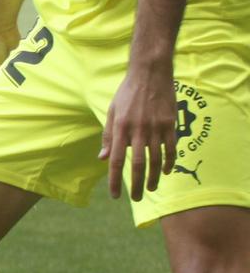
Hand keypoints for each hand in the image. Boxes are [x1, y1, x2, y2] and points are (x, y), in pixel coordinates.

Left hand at [100, 60, 177, 199]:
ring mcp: (156, 127)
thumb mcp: (112, 112)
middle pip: (138, 164)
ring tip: (152, 188)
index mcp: (120, 128)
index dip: (115, 180)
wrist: (150, 73)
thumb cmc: (127, 93)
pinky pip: (171, 148)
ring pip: (156, 159)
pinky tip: (166, 171)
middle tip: (137, 198)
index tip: (115, 196)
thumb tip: (103, 159)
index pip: (116, 160)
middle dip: (137, 185)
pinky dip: (169, 162)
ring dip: (154, 177)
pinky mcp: (170, 124)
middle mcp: (138, 130)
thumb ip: (108, 136)